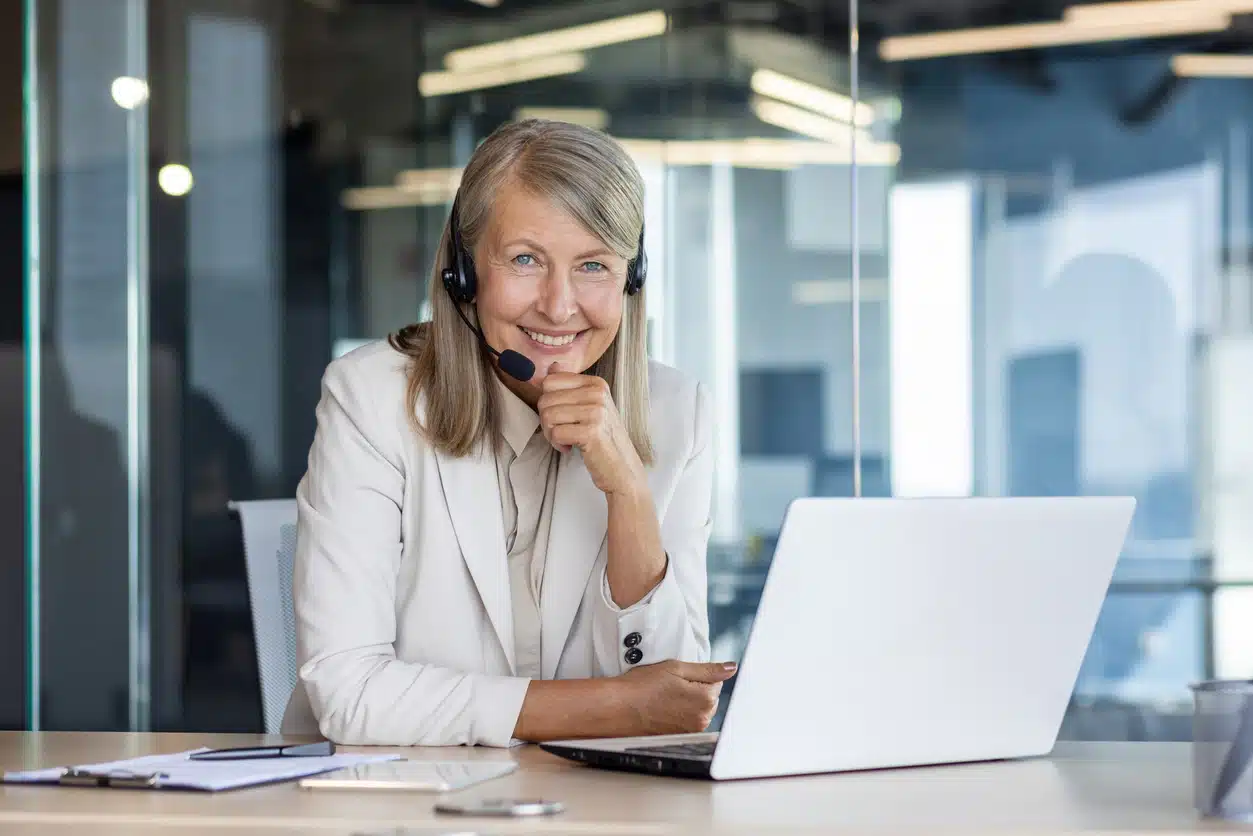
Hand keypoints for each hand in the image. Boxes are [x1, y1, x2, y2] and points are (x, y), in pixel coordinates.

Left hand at [538, 363, 644, 496]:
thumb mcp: (590, 407)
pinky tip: (571, 448)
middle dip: (546, 420)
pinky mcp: (591, 431)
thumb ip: (570, 386)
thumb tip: (551, 366)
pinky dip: (558, 444)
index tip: (562, 416)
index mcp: (596, 383)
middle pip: (545, 399)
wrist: (623, 469)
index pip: (550, 381)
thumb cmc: (603, 439)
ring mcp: (596, 411)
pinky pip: (555, 433)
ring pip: (548, 415)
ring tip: (567, 440)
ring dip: (551, 433)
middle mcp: (597, 393)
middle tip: (562, 432)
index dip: (548, 401)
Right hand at [614, 660, 737, 735]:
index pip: (717, 680)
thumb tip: (731, 668)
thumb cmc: (643, 687)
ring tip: (665, 696)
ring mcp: (691, 730)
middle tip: (671, 684)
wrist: (619, 709)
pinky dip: (679, 712)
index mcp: (705, 699)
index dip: (697, 673)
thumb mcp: (677, 668)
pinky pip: (688, 719)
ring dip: (688, 700)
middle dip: (696, 687)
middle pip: (710, 696)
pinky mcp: (680, 736)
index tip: (680, 675)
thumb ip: (708, 669)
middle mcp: (702, 719)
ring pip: (699, 707)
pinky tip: (663, 707)